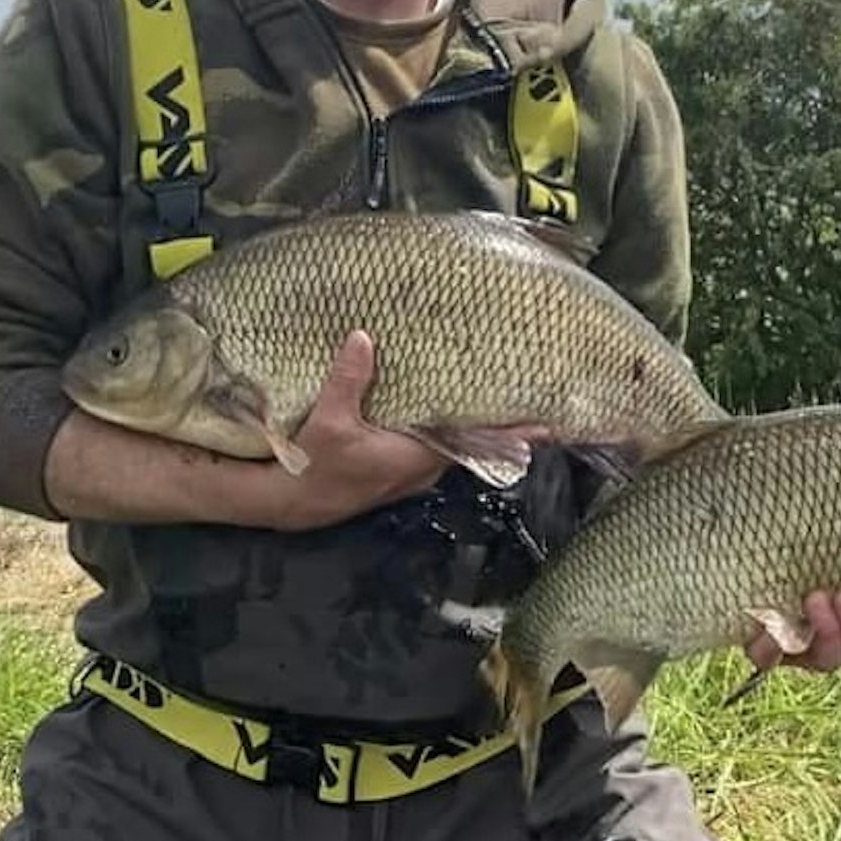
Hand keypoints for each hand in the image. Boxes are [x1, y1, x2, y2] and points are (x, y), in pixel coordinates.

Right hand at [263, 330, 548, 530]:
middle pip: (471, 440)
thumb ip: (348, 381)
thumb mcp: (329, 422)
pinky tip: (441, 404)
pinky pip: (431, 444)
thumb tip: (363, 338)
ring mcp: (410, 471)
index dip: (515, 432)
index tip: (550, 422)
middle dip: (496, 419)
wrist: (290, 503)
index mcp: (417, 457)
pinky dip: (443, 426)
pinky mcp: (394, 469)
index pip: (478, 441)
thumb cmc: (314, 469)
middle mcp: (422, 468)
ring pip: (450, 442)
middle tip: (524, 390)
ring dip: (468, 422)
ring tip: (490, 390)